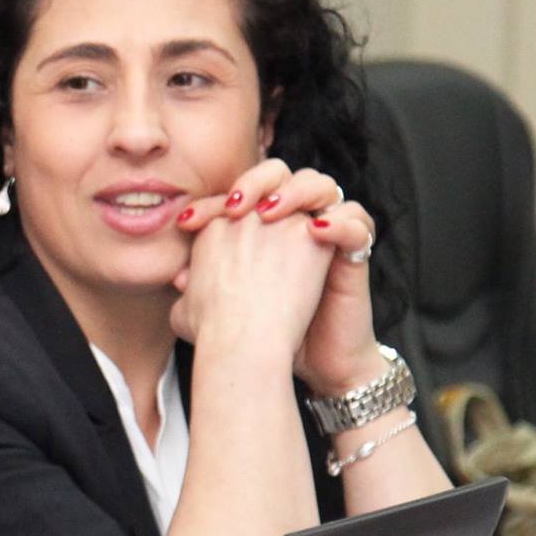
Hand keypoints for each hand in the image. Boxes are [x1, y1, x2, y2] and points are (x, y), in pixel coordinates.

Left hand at [178, 158, 380, 391]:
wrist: (310, 361)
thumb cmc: (267, 335)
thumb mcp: (222, 313)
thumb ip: (200, 292)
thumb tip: (179, 277)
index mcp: (258, 229)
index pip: (236, 195)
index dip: (210, 203)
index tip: (186, 222)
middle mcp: (292, 224)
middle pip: (280, 174)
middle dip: (256, 181)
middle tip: (236, 207)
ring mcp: (325, 234)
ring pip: (322, 186)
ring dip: (297, 191)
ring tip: (272, 213)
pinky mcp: (353, 254)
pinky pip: (357, 223)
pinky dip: (339, 222)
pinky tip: (315, 232)